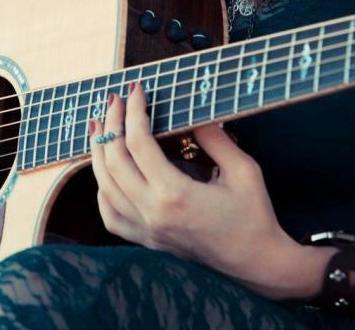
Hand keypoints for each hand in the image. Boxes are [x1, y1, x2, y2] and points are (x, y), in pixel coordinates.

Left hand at [90, 83, 306, 299]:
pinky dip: (101, 190)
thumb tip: (194, 111)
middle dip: (111, 125)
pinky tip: (106, 172)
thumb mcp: (243, 170)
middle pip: (114, 162)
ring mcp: (147, 231)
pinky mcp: (148, 241)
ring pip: (104, 188)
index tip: (136, 89)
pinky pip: (110, 216)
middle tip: (115, 100)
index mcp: (175, 194)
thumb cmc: (254, 215)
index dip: (134, 111)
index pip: (138, 143)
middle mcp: (153, 214)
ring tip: (99, 125)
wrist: (256, 264)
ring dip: (98, 152)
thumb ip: (215, 138)